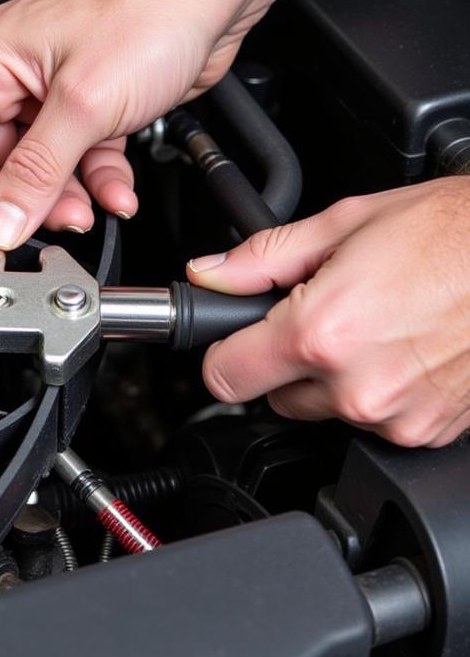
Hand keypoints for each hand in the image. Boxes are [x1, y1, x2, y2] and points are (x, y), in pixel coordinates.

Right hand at [0, 0, 255, 247]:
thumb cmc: (150, 12)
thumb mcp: (83, 105)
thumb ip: (36, 172)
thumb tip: (0, 221)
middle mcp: (13, 73)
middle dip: (28, 200)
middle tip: (55, 224)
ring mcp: (50, 88)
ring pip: (40, 166)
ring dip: (68, 196)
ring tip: (93, 210)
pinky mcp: (87, 103)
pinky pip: (78, 157)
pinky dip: (98, 179)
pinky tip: (118, 191)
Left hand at [188, 178, 469, 447]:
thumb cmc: (446, 234)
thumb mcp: (340, 225)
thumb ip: (260, 258)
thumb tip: (210, 273)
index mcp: (321, 334)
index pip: (224, 377)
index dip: (223, 351)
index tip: (232, 338)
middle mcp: (356, 386)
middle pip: (274, 396)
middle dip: (284, 360)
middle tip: (322, 314)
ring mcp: (396, 415)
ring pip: (325, 410)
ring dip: (333, 377)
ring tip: (372, 324)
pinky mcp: (427, 432)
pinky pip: (374, 420)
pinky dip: (376, 389)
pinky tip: (400, 347)